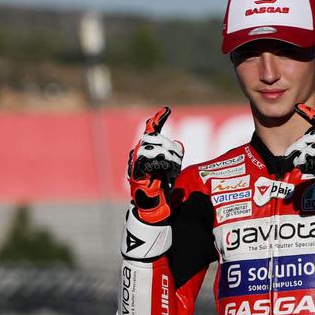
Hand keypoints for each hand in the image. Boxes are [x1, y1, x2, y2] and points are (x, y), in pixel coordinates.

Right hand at [127, 106, 182, 223]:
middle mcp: (137, 153)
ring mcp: (135, 162)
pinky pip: (154, 161)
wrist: (151, 205)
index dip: (158, 120)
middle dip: (170, 147)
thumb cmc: (160, 186)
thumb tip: (178, 143)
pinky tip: (168, 170)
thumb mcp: (170, 166)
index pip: (151, 131)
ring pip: (156, 149)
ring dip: (169, 158)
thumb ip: (173, 154)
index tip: (167, 110)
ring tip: (172, 169)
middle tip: (177, 160)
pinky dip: (164, 164)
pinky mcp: (137, 172)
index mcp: (144, 150)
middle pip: (155, 138)